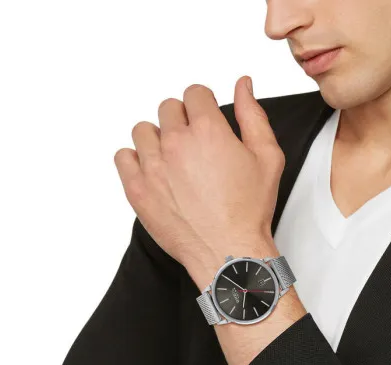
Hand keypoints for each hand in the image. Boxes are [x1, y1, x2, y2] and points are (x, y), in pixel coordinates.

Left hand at [113, 77, 285, 288]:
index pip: (194, 93)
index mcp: (207, 131)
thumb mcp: (267, 158)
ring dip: (157, 138)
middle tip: (195, 146)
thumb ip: (254, 116)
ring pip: (143, 130)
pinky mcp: (138, 189)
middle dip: (182, 120)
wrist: (229, 252)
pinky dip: (135, 160)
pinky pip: (123, 157)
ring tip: (174, 160)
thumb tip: (243, 85)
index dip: (203, 105)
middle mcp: (175, 143)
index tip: (206, 120)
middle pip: (168, 108)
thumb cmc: (249, 212)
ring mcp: (152, 166)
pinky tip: (154, 172)